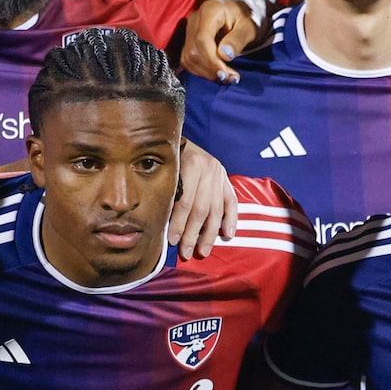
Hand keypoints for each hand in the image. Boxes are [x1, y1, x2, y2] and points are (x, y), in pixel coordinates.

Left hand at [168, 140, 237, 257]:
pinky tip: (227, 236)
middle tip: (187, 253)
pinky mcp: (227, 180)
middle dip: (193, 234)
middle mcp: (209, 169)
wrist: (178, 137)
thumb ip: (166, 189)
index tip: (173, 241)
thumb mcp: (164, 167)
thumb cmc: (167, 157)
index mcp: (191, 164)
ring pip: (216, 210)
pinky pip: (232, 203)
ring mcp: (220, 175)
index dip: (179, 224)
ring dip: (210, 234)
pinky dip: (231, 220)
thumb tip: (158, 220)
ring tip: (203, 251)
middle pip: (202, 209)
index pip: (185, 202)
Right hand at [180, 0, 268, 84]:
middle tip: (232, 78)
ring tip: (228, 77)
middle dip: (211, 69)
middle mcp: (195, 19)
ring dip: (206, 72)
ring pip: (189, 58)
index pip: (202, 39)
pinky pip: (189, 60)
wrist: (247, 11)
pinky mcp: (191, 40)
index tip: (225, 74)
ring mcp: (191, 29)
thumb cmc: (250, 16)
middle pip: (193, 51)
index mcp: (210, 11)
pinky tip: (219, 73)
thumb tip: (224, 55)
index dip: (211, 60)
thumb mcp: (250, 26)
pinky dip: (202, 70)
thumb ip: (237, 39)